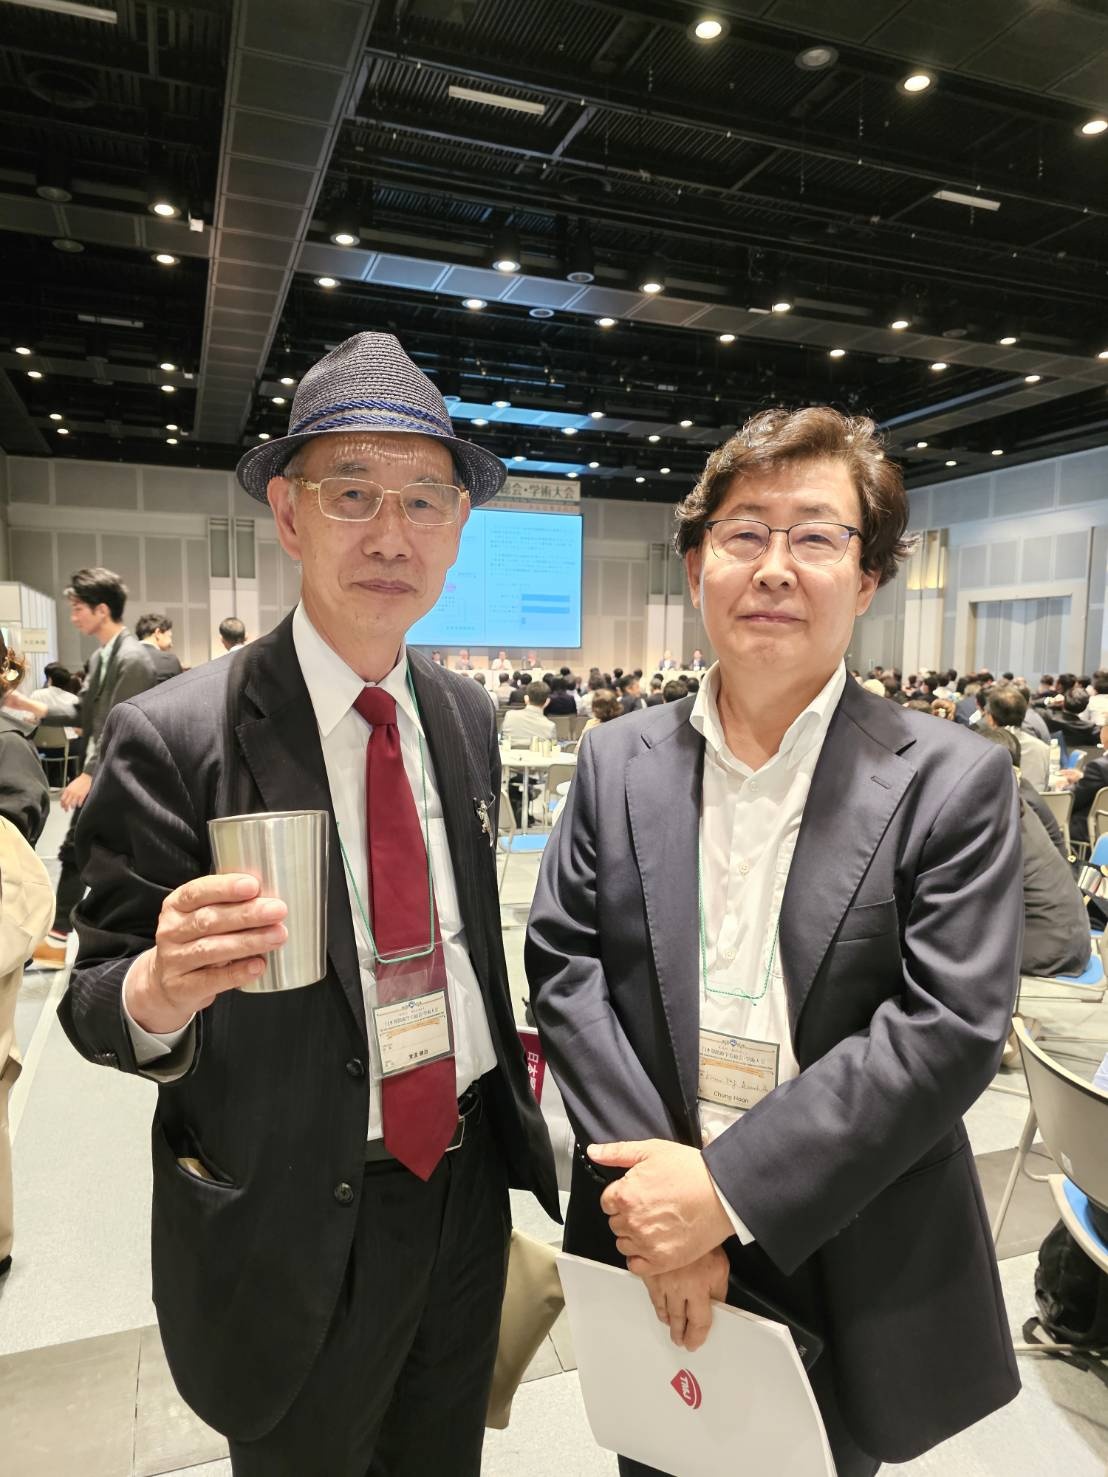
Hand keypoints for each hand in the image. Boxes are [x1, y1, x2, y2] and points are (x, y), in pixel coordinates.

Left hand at [60, 772, 92, 810]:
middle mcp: (71, 793)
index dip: (62, 804)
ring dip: (72, 807)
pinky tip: (79, 805)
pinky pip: (79, 803)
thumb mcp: (70, 785)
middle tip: (66, 810)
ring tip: (72, 807)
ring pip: (72, 804)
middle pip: (66, 803)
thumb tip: (64, 796)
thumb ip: (67, 791)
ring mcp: (77, 795)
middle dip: (66, 808)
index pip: (62, 799)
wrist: (85, 778)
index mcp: (67, 790)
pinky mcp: (82, 796)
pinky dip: (79, 805)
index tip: (62, 806)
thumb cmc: (78, 781)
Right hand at [125, 874, 288, 1034]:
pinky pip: (211, 980)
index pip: (197, 892)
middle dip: (247, 914)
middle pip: (209, 920)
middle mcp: (170, 931)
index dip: (225, 888)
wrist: (166, 984)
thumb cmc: (195, 942)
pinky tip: (258, 965)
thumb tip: (269, 897)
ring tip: (277, 936)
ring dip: (248, 941)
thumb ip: (229, 905)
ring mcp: (173, 960)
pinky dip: (237, 972)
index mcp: (176, 906)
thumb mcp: (203, 917)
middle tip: (278, 910)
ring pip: (211, 949)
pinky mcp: (180, 987)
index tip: (253, 885)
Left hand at [589, 1139, 733, 1274]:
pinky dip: (641, 1258)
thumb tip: (593, 1152)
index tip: (638, 1195)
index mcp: (625, 1195)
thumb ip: (617, 1152)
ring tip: (656, 1224)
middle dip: (628, 1215)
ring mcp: (646, 1243)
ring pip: (624, 1244)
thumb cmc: (690, 1171)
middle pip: (615, 1223)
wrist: (722, 1193)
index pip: (607, 1202)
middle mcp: (631, 1221)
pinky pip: (636, 1266)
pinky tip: (655, 1244)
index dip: (622, 1196)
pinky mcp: (662, 1261)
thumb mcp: (652, 1150)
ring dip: (634, 1236)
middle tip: (651, 1208)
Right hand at [642, 1247, 729, 1351]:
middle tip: (681, 1340)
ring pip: (664, 1311)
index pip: (699, 1321)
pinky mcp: (649, 1273)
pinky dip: (657, 1306)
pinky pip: (652, 1297)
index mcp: (699, 1287)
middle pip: (679, 1320)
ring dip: (669, 1322)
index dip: (697, 1336)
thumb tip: (716, 1309)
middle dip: (681, 1334)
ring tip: (672, 1327)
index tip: (694, 1342)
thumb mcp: (720, 1266)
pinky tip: (662, 1310)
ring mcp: (662, 1280)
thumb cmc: (703, 1239)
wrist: (685, 1216)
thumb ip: (718, 1291)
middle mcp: (679, 1287)